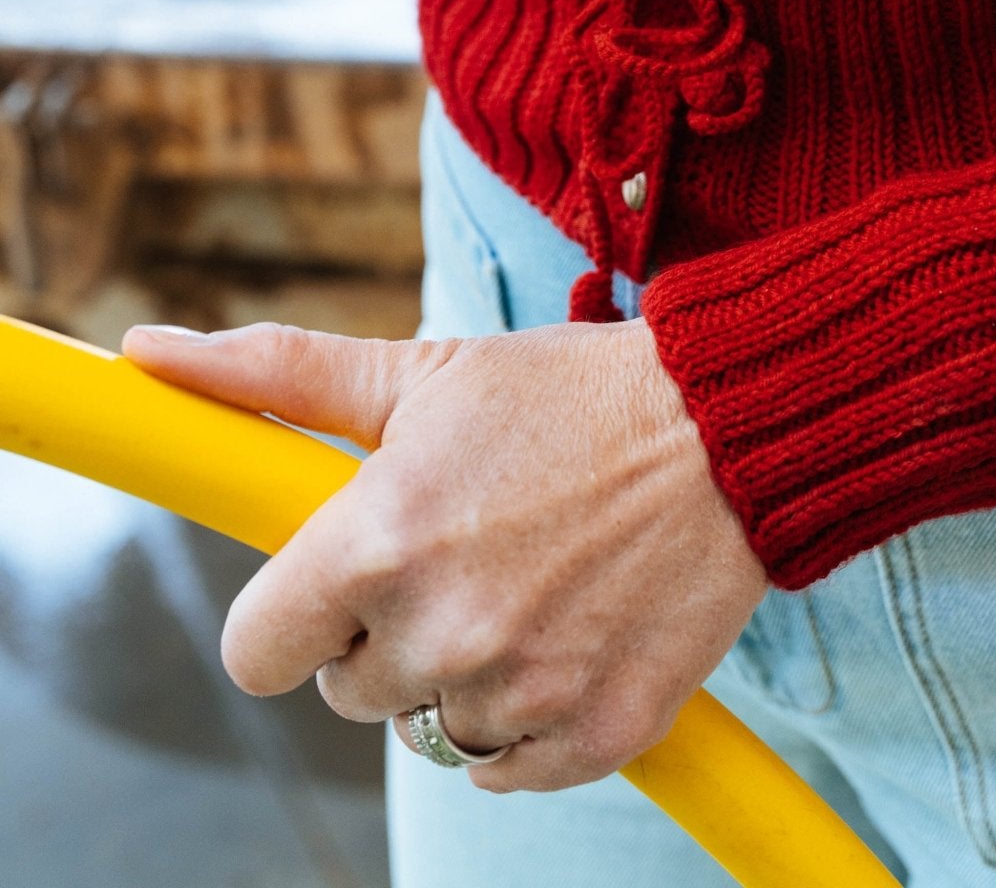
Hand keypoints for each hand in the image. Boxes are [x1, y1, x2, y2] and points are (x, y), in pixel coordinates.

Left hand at [121, 317, 768, 790]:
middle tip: (459, 553)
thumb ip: (277, 372)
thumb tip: (147, 348)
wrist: (725, 429)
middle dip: (387, 630)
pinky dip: (528, 717)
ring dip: (461, 672)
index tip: (337, 582)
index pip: (257, 652)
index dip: (293, 614)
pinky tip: (565, 630)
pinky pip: (510, 771)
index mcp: (378, 541)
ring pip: (432, 730)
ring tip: (524, 582)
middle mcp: (440, 631)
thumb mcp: (419, 372)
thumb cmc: (564, 393)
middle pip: (349, 691)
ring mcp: (522, 693)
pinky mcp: (595, 736)